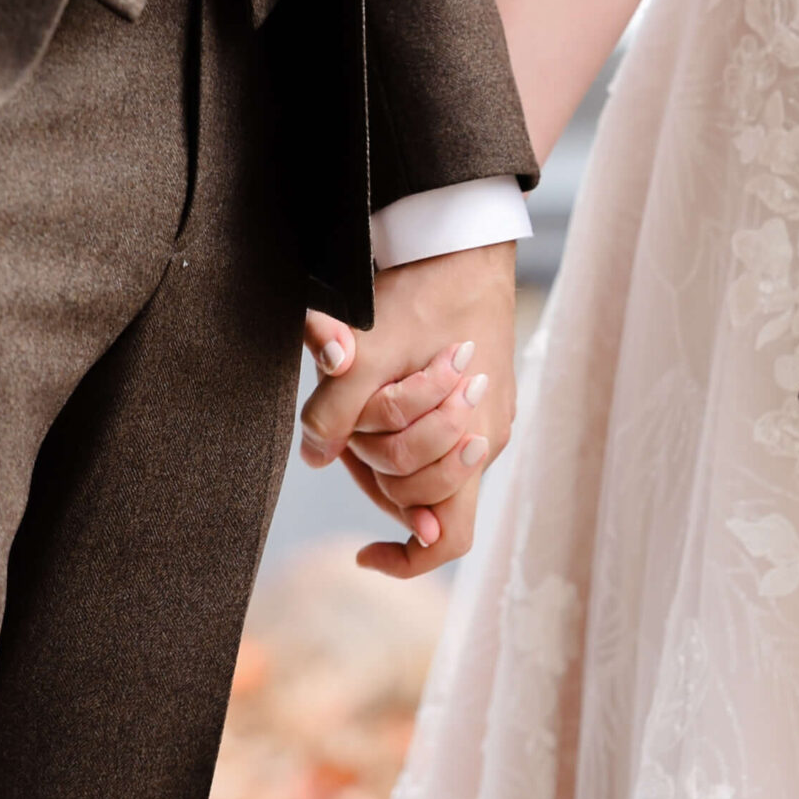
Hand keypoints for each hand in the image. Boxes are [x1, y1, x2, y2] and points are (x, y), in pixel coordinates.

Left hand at [297, 240, 516, 577]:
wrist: (464, 239)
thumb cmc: (425, 290)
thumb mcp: (372, 347)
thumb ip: (339, 405)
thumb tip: (313, 457)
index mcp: (474, 436)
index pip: (449, 537)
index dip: (408, 558)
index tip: (363, 553)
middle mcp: (485, 437)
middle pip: (422, 500)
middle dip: (379, 478)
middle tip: (347, 439)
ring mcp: (482, 419)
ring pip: (421, 471)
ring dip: (384, 450)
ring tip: (360, 407)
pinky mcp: (474, 399)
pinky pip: (432, 442)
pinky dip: (396, 431)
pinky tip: (372, 405)